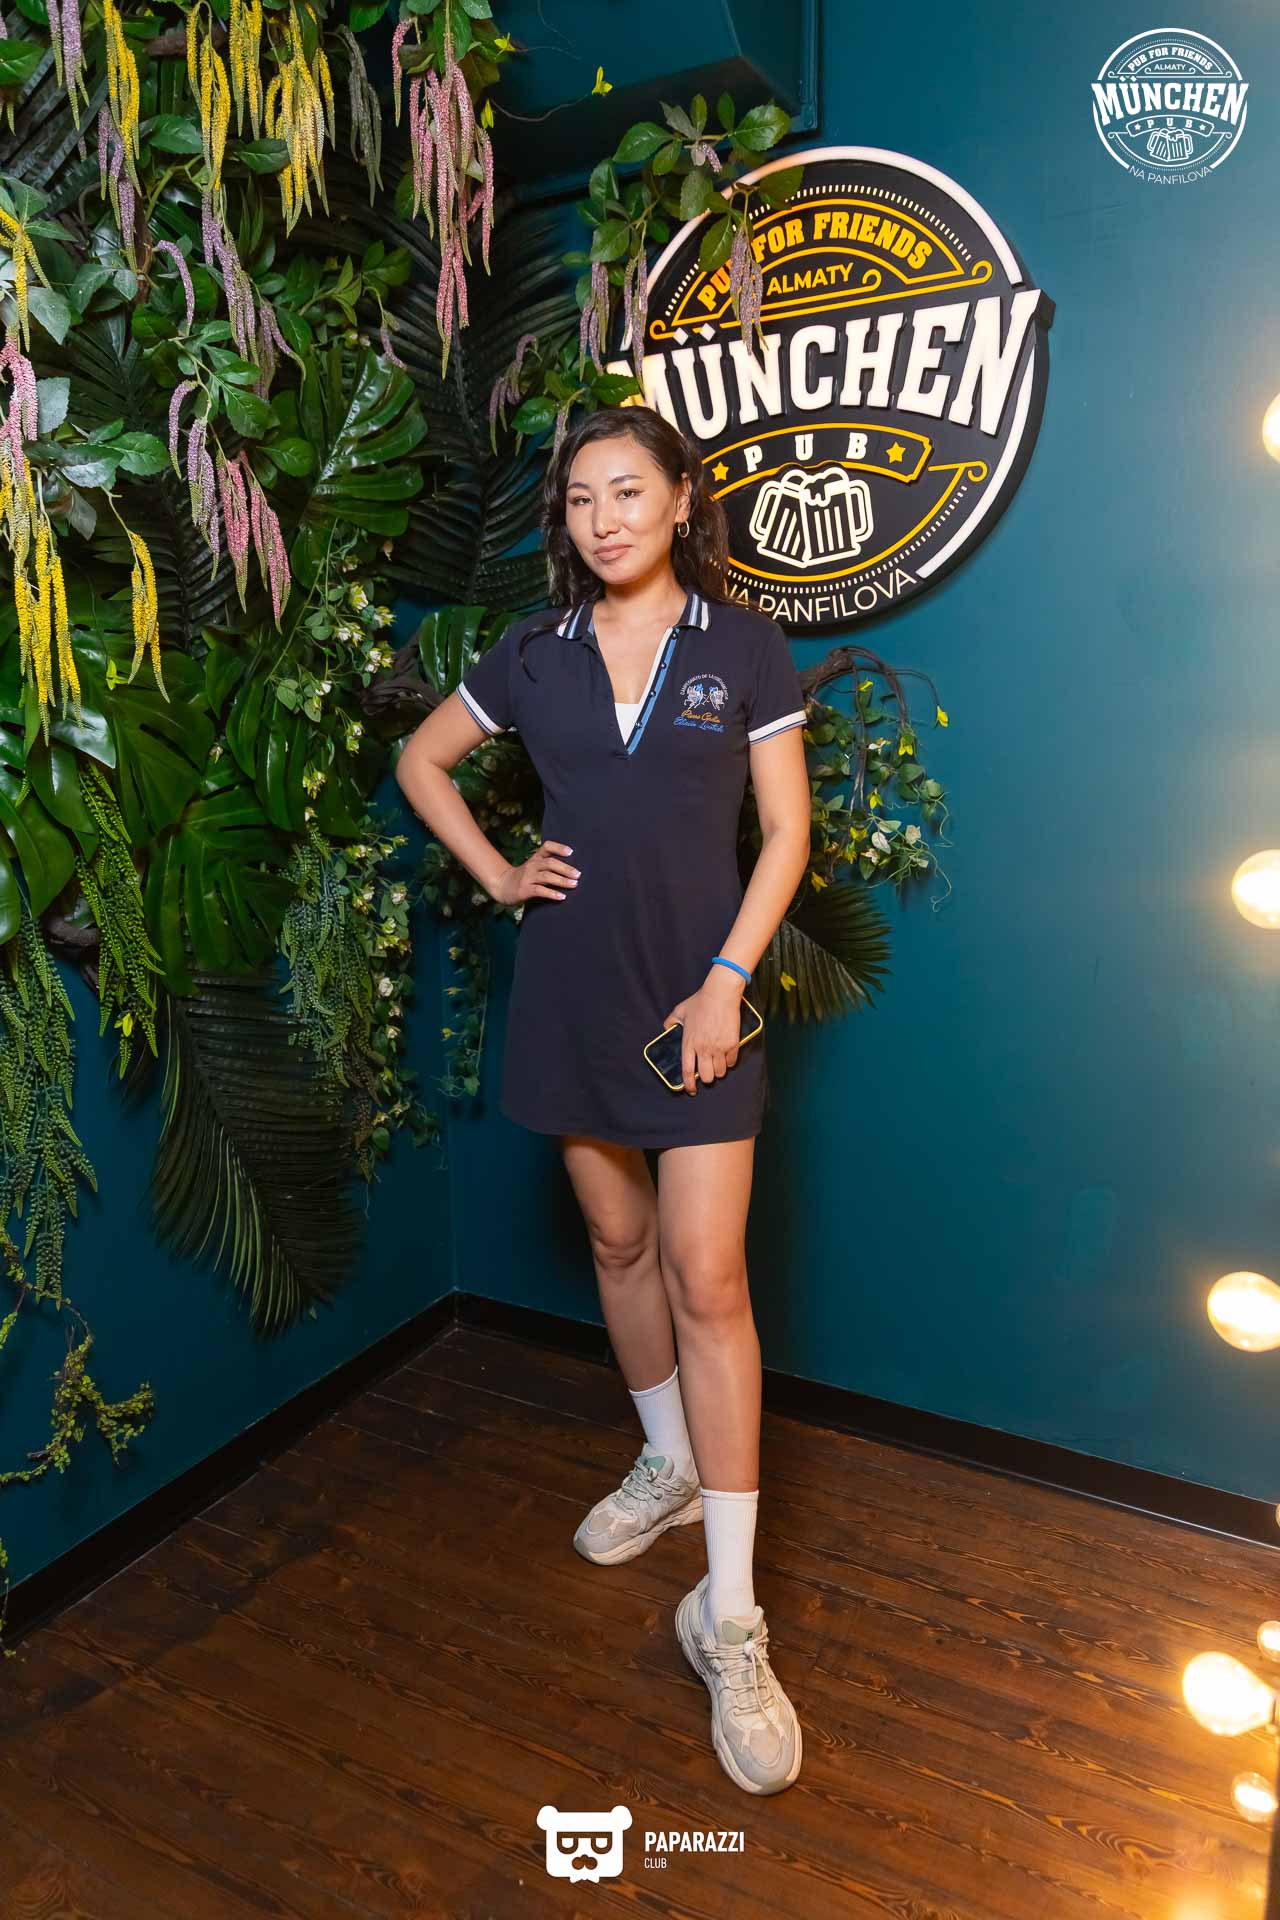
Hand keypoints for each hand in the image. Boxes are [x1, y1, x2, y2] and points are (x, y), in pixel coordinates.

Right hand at [491, 839, 579, 906]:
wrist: (502, 886)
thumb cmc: (525, 877)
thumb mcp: (534, 867)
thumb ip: (549, 866)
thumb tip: (573, 871)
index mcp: (536, 857)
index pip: (547, 847)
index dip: (559, 848)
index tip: (571, 852)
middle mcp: (532, 865)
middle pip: (550, 863)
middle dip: (565, 868)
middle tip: (578, 874)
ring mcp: (528, 877)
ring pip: (547, 876)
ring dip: (562, 880)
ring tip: (574, 884)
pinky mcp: (525, 889)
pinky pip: (540, 890)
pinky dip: (552, 893)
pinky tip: (561, 896)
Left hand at [660, 968, 744, 1094]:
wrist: (720, 994)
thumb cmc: (700, 1001)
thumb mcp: (680, 1010)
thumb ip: (671, 1021)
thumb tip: (666, 1029)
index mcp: (689, 1043)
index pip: (687, 1071)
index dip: (689, 1084)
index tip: (691, 1089)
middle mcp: (703, 1048)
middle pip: (706, 1076)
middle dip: (707, 1078)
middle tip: (707, 1073)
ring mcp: (718, 1047)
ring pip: (720, 1072)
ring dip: (719, 1071)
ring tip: (717, 1065)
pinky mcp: (732, 1044)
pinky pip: (732, 1062)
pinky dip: (729, 1062)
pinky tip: (727, 1057)